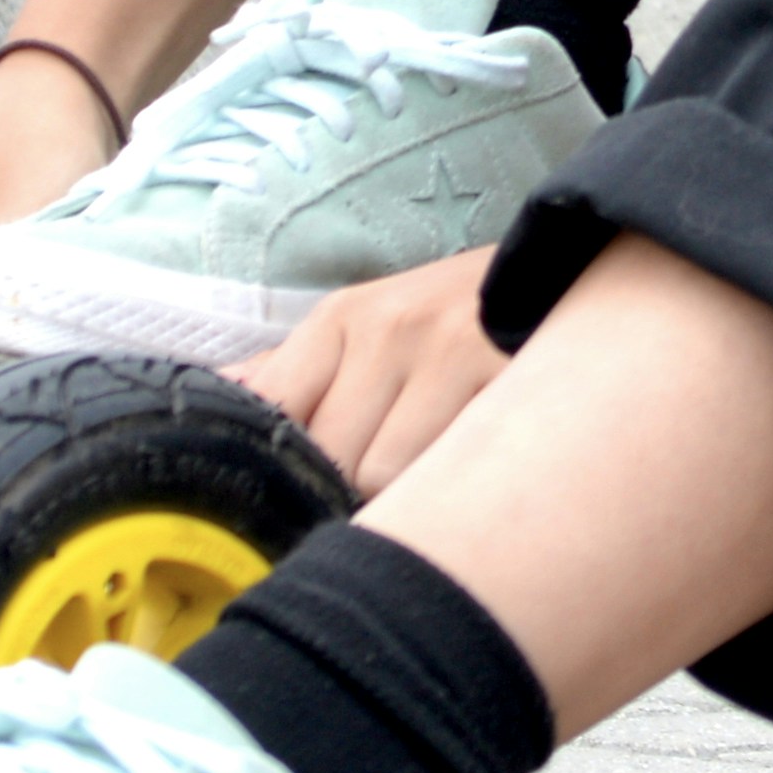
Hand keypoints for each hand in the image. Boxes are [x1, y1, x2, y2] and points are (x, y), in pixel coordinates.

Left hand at [232, 252, 508, 492]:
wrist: (565, 279)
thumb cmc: (451, 321)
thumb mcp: (366, 330)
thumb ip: (290, 374)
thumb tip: (208, 398)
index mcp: (341, 320)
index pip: (268, 406)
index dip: (274, 463)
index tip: (286, 493)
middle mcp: (389, 327)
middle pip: (328, 458)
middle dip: (348, 487)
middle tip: (381, 485)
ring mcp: (450, 350)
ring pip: (384, 476)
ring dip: (405, 493)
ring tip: (433, 475)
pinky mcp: (506, 376)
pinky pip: (449, 470)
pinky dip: (453, 485)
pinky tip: (468, 469)